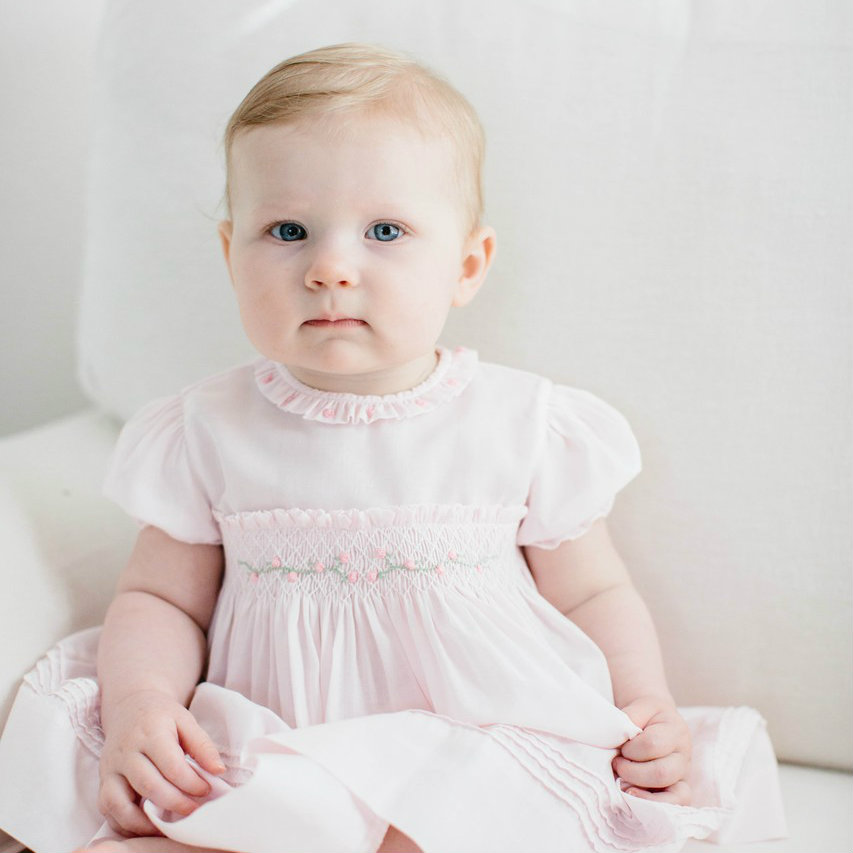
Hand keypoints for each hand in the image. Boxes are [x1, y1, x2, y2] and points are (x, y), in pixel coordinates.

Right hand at [98, 689, 224, 836]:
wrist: (129, 708)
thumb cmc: (161, 716)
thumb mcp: (185, 721)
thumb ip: (202, 745)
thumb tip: (218, 771)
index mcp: (150, 732)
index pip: (171, 765)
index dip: (191, 782)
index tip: (207, 790)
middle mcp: (126, 752)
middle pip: (148, 785)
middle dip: (174, 803)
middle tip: (194, 810)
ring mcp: (110, 769)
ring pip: (120, 803)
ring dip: (145, 822)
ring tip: (168, 825)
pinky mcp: (102, 782)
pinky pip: (107, 810)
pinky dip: (125, 824)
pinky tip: (146, 825)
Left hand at [613, 695, 691, 804]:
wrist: (657, 719)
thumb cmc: (646, 714)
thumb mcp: (640, 706)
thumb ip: (631, 716)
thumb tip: (620, 735)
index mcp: (675, 730)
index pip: (653, 744)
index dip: (631, 748)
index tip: (620, 747)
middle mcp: (684, 755)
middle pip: (662, 773)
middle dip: (632, 772)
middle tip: (617, 764)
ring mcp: (683, 774)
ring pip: (674, 795)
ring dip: (642, 792)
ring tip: (623, 784)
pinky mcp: (679, 788)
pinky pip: (676, 804)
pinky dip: (654, 804)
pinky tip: (634, 796)